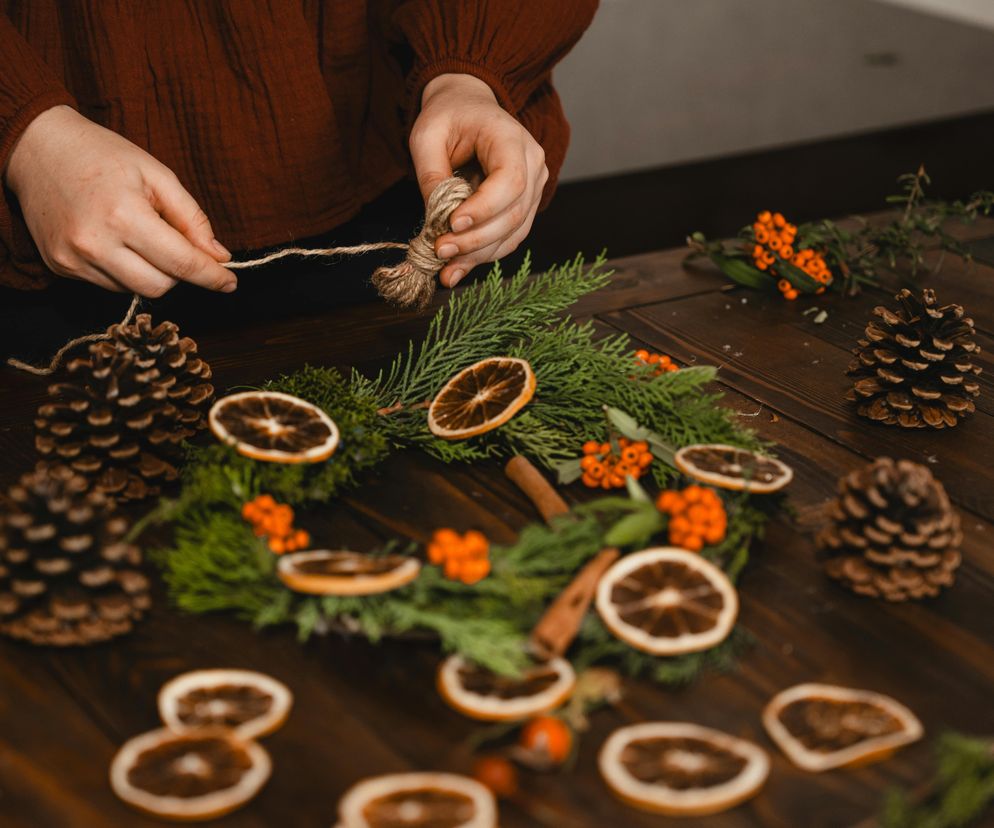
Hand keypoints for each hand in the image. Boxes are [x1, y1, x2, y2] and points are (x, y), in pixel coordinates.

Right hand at [3, 105, 233, 296]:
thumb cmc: (103, 155)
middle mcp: (94, 244)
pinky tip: (114, 241)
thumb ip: (192, 218)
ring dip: (151, 271)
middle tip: (177, 244)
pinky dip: (124, 270)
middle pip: (160, 286)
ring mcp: (73, 259)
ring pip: (135, 290)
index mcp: (123, 215)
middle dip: (178, 273)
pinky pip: (109, 285)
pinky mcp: (59, 267)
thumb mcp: (157, 174)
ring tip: (138, 234)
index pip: (181, 263)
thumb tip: (220, 256)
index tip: (230, 282)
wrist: (36, 148)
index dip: (211, 277)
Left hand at [410, 74, 548, 286]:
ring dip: (478, 255)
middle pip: (513, 213)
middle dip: (475, 239)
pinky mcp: (523, 207)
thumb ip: (430, 173)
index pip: (510, 181)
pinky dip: (482, 256)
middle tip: (440, 251)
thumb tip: (435, 218)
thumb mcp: (427, 135)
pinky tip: (457, 269)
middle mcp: (533, 164)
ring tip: (446, 268)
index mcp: (512, 138)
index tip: (451, 224)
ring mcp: (533, 188)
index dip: (484, 208)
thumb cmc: (449, 117)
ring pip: (513, 233)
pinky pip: (508, 238)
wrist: (468, 109)